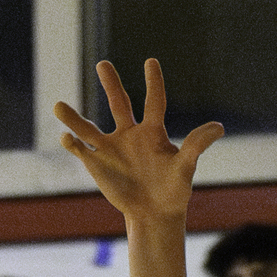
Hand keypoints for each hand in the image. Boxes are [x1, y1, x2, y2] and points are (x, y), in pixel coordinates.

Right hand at [54, 57, 224, 224]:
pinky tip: (65, 138)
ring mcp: (111, 149)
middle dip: (111, 84)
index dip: (153, 83)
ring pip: (88, 128)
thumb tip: (218, 127)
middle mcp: (129, 135)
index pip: (153, 102)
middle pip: (119, 103)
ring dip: (73, 118)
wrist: (154, 214)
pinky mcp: (97, 164)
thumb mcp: (186, 167)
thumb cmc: (174, 191)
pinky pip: (80, 150)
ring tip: (58, 106)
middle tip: (103, 64)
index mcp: (152, 132)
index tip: (150, 62)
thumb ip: (196, 145)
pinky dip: (72, 144)